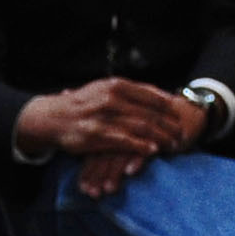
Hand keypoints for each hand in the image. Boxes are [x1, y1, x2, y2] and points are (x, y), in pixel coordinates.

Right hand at [15, 79, 202, 166]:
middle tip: (182, 134)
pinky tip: (153, 150)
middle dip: (169, 124)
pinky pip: (125, 141)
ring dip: (161, 136)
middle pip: (149, 112)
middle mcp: (111, 98)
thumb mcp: (105, 89)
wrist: (52, 117)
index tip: (181, 114)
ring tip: (173, 144)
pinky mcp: (97, 136)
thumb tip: (159, 94)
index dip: (168, 106)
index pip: (150, 95)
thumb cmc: (83, 104)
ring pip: (141, 126)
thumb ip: (130, 91)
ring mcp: (104, 117)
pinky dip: (142, 146)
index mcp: (116, 85)